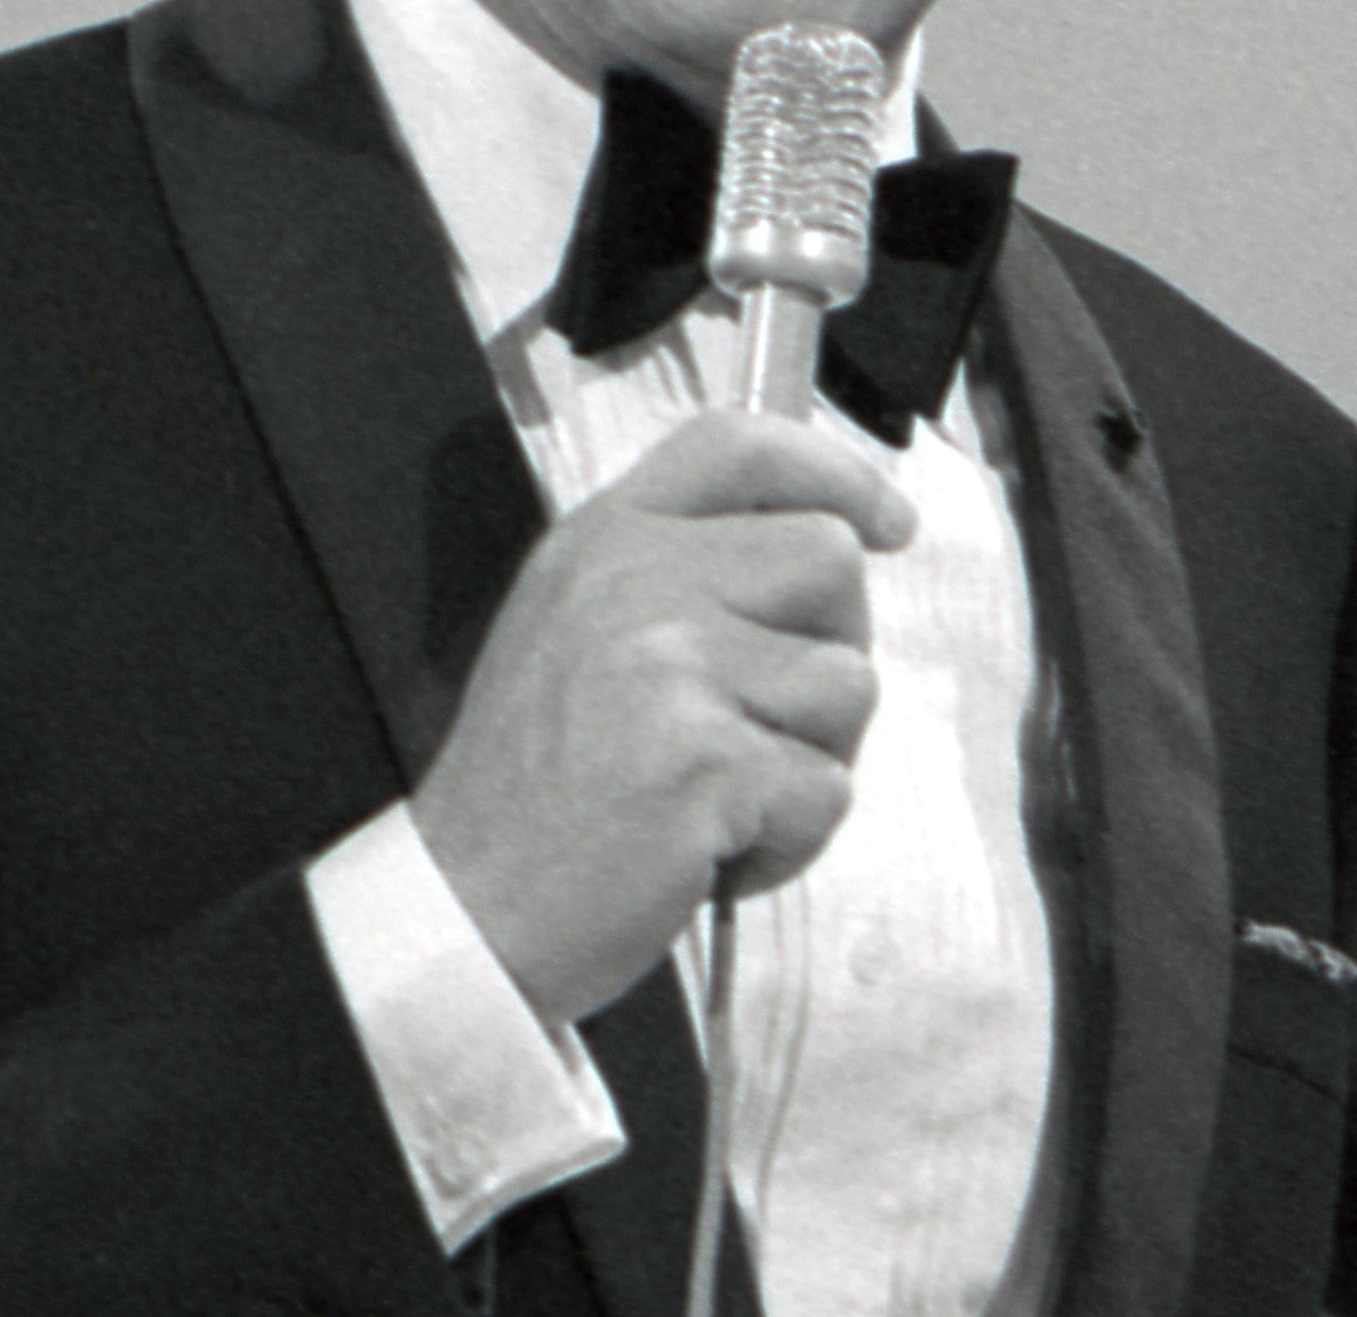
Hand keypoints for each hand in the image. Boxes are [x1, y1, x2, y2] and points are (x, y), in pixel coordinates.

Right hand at [408, 408, 916, 1023]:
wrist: (469, 911)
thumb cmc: (534, 790)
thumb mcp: (573, 627)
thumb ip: (677, 568)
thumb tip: (834, 539)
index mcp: (600, 539)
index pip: (739, 444)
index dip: (835, 471)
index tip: (887, 520)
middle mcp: (632, 582)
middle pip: (830, 559)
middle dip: (829, 648)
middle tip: (756, 722)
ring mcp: (669, 666)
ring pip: (848, 681)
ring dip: (809, 758)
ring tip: (716, 794)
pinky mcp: (706, 760)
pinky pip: (827, 788)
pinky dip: (789, 841)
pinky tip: (708, 849)